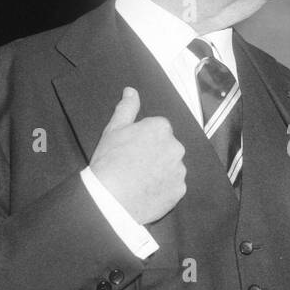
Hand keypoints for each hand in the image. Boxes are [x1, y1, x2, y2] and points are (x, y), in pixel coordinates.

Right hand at [88, 87, 185, 224]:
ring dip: (161, 171)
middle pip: (167, 147)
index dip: (143, 139)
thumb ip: (127, 108)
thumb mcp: (113, 129)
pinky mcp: (180, 190)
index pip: (157, 129)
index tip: (130, 149)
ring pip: (171, 166)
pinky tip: (147, 192)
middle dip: (155, 153)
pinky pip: (173, 186)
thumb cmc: (109, 162)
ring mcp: (180, 170)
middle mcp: (176, 146)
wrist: (111, 199)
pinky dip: (164, 188)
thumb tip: (131, 91)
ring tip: (140, 181)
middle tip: (134, 165)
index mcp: (161, 128)